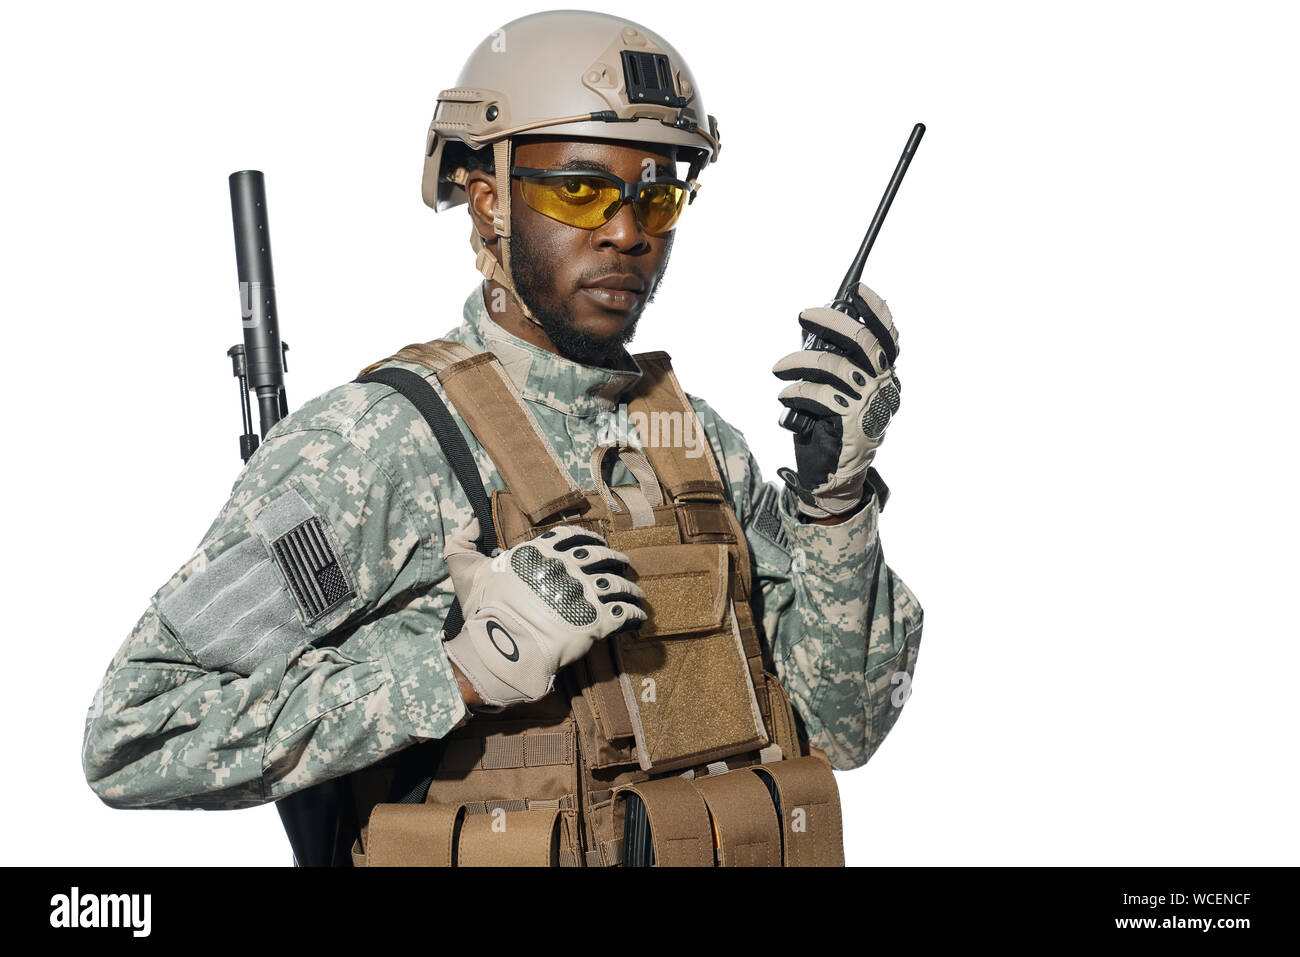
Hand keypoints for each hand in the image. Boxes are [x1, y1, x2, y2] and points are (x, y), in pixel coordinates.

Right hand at [441, 519, 644, 709]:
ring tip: (636, 595)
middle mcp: (568, 567)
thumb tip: (470, 520)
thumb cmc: (483, 610)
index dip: (589, 539)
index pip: (573, 536)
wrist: (501, 645)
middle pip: (602, 556)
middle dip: (616, 559)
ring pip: (619, 584)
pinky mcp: (598, 621)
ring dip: (631, 588)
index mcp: (542, 552)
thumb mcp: (463, 570)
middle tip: (622, 566)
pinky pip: (626, 614)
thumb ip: (461, 542)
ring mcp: (585, 593)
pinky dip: (636, 616)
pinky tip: (638, 619)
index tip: (597, 546)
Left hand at [772, 283, 901, 517]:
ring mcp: (868, 405)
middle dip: (831, 321)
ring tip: (779, 367)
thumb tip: (816, 333)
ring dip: (799, 361)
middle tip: (804, 315)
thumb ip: (840, 366)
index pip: (889, 337)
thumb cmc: (834, 430)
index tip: (857, 289)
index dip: (876, 309)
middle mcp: (883, 388)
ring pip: (834, 366)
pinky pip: (819, 394)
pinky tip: (785, 394)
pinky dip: (796, 390)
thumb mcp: (844, 394)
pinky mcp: (849, 422)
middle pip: (862, 341)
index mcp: (885, 377)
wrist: (835, 478)